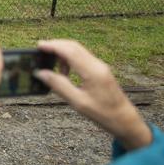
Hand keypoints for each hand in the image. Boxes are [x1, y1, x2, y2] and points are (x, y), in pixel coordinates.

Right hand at [35, 40, 151, 149]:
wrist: (125, 119)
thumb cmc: (103, 113)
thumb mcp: (77, 102)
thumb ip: (58, 85)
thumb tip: (41, 73)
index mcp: (92, 71)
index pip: (69, 51)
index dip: (53, 46)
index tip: (39, 45)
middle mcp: (97, 65)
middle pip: (73, 46)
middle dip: (56, 45)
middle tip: (40, 51)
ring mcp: (100, 66)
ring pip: (78, 51)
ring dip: (63, 53)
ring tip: (52, 67)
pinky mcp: (100, 70)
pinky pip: (82, 58)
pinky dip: (70, 59)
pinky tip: (65, 72)